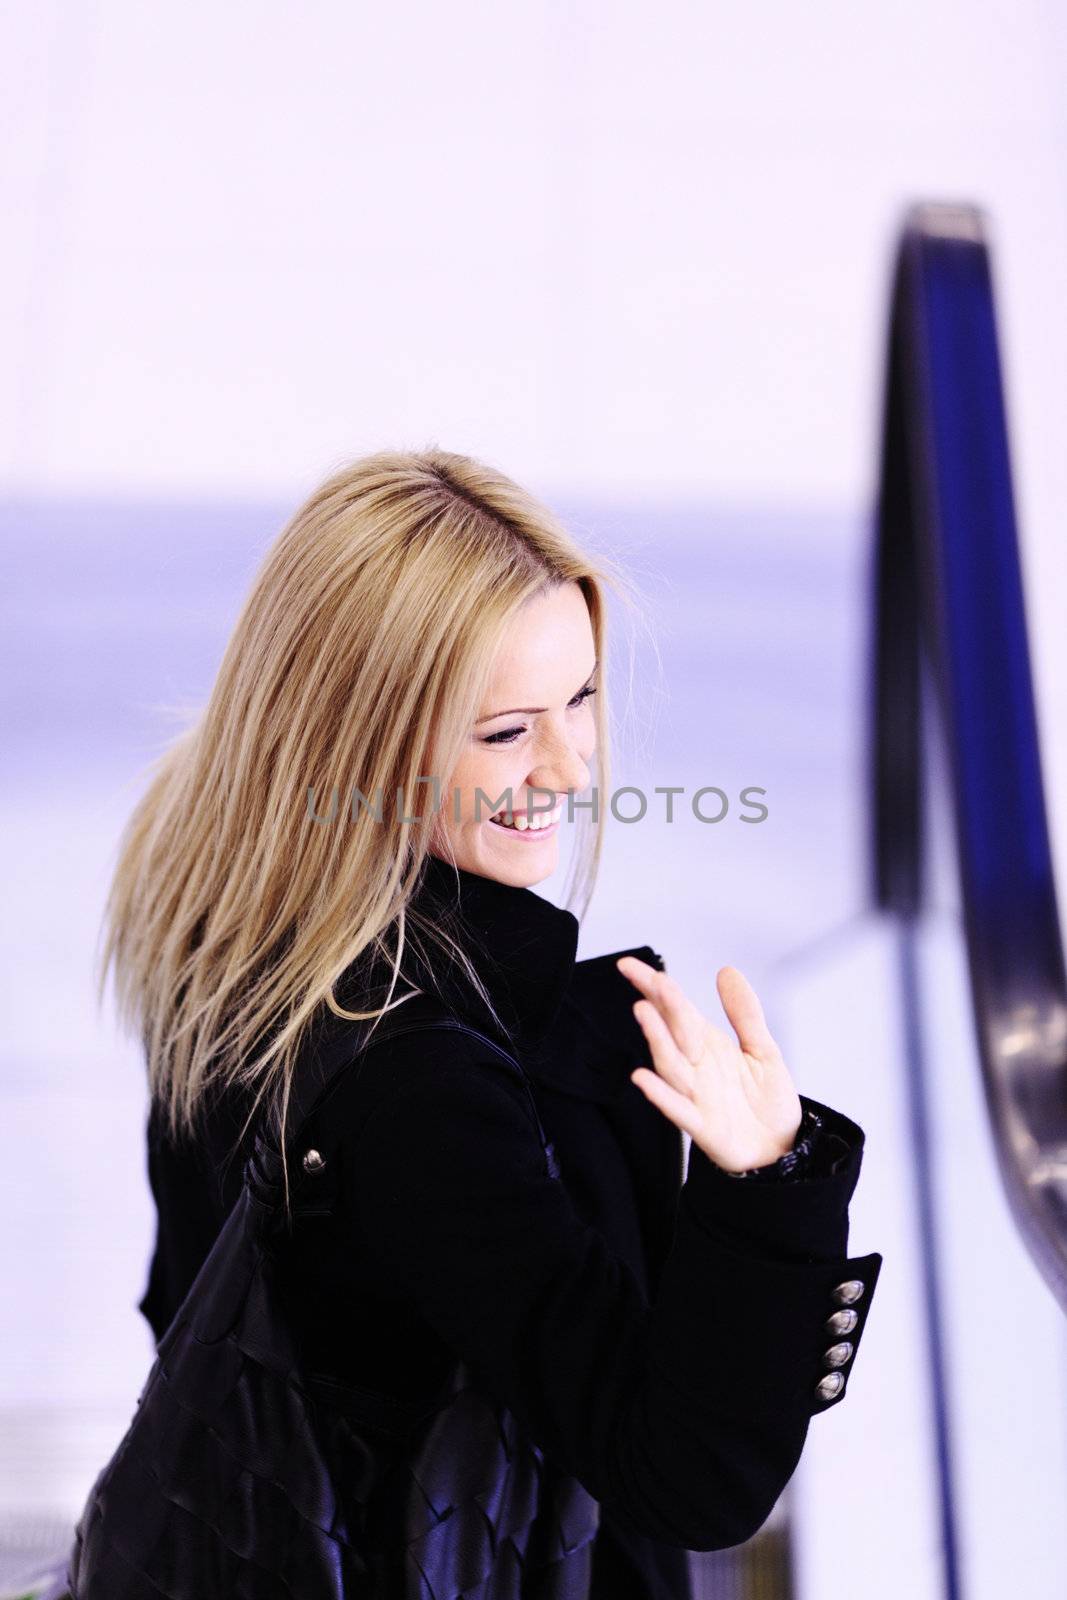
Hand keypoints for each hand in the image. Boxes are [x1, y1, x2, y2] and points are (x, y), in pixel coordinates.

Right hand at [616, 956, 802, 1172]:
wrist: (781, 1151)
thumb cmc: (766, 1104)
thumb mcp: (763, 1050)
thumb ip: (745, 1013)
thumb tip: (726, 971)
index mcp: (708, 1045)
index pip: (677, 1010)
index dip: (655, 987)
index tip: (631, 965)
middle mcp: (697, 1068)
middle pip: (673, 1032)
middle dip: (662, 1005)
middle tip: (651, 981)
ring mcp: (697, 1096)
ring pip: (671, 1065)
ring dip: (656, 1040)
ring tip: (645, 1012)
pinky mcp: (703, 1127)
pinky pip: (678, 1109)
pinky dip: (660, 1095)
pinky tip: (643, 1079)